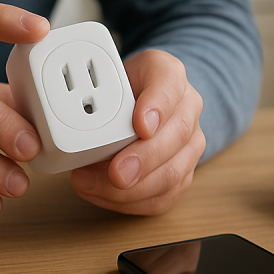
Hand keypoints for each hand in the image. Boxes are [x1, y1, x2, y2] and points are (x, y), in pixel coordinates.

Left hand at [68, 49, 204, 214]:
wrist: (144, 103)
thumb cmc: (126, 89)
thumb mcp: (110, 72)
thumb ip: (98, 88)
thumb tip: (83, 120)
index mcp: (170, 75)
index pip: (169, 84)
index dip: (156, 106)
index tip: (141, 125)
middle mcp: (187, 109)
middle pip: (176, 136)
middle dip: (144, 159)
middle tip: (117, 172)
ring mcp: (190, 144)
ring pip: (173, 173)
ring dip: (133, 188)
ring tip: (93, 185)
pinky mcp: (182, 174)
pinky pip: (164, 197)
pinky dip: (131, 202)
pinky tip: (105, 196)